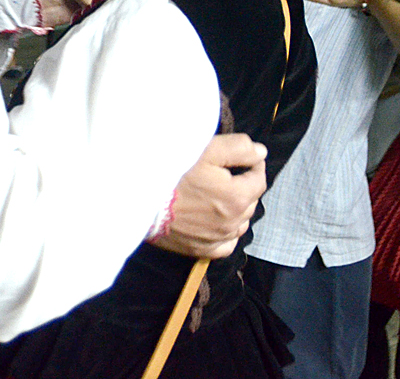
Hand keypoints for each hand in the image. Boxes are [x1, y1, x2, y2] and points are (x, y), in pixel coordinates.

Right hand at [149, 133, 265, 257]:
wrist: (139, 198)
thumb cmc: (172, 172)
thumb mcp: (206, 149)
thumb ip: (239, 148)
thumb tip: (261, 152)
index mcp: (238, 197)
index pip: (259, 180)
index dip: (252, 166)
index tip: (240, 159)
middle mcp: (232, 222)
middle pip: (249, 201)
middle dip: (241, 186)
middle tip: (222, 173)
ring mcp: (217, 239)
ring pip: (240, 223)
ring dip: (235, 209)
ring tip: (216, 195)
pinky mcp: (200, 250)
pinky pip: (226, 244)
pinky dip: (226, 233)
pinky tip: (214, 221)